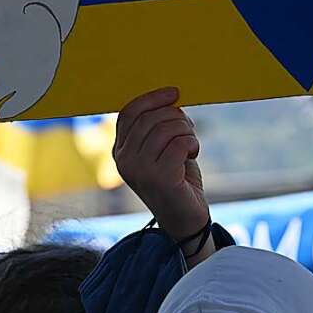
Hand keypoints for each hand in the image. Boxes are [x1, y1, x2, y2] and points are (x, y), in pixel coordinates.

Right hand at [113, 87, 208, 240]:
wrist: (185, 220)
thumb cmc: (177, 181)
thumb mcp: (161, 150)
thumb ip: (158, 127)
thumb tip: (170, 98)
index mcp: (120, 151)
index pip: (128, 112)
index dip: (152, 98)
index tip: (174, 93)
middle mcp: (124, 161)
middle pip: (151, 117)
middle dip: (177, 117)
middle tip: (188, 131)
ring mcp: (140, 170)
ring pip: (167, 128)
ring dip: (186, 131)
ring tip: (189, 146)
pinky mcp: (160, 178)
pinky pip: (180, 143)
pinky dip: (192, 144)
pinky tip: (192, 154)